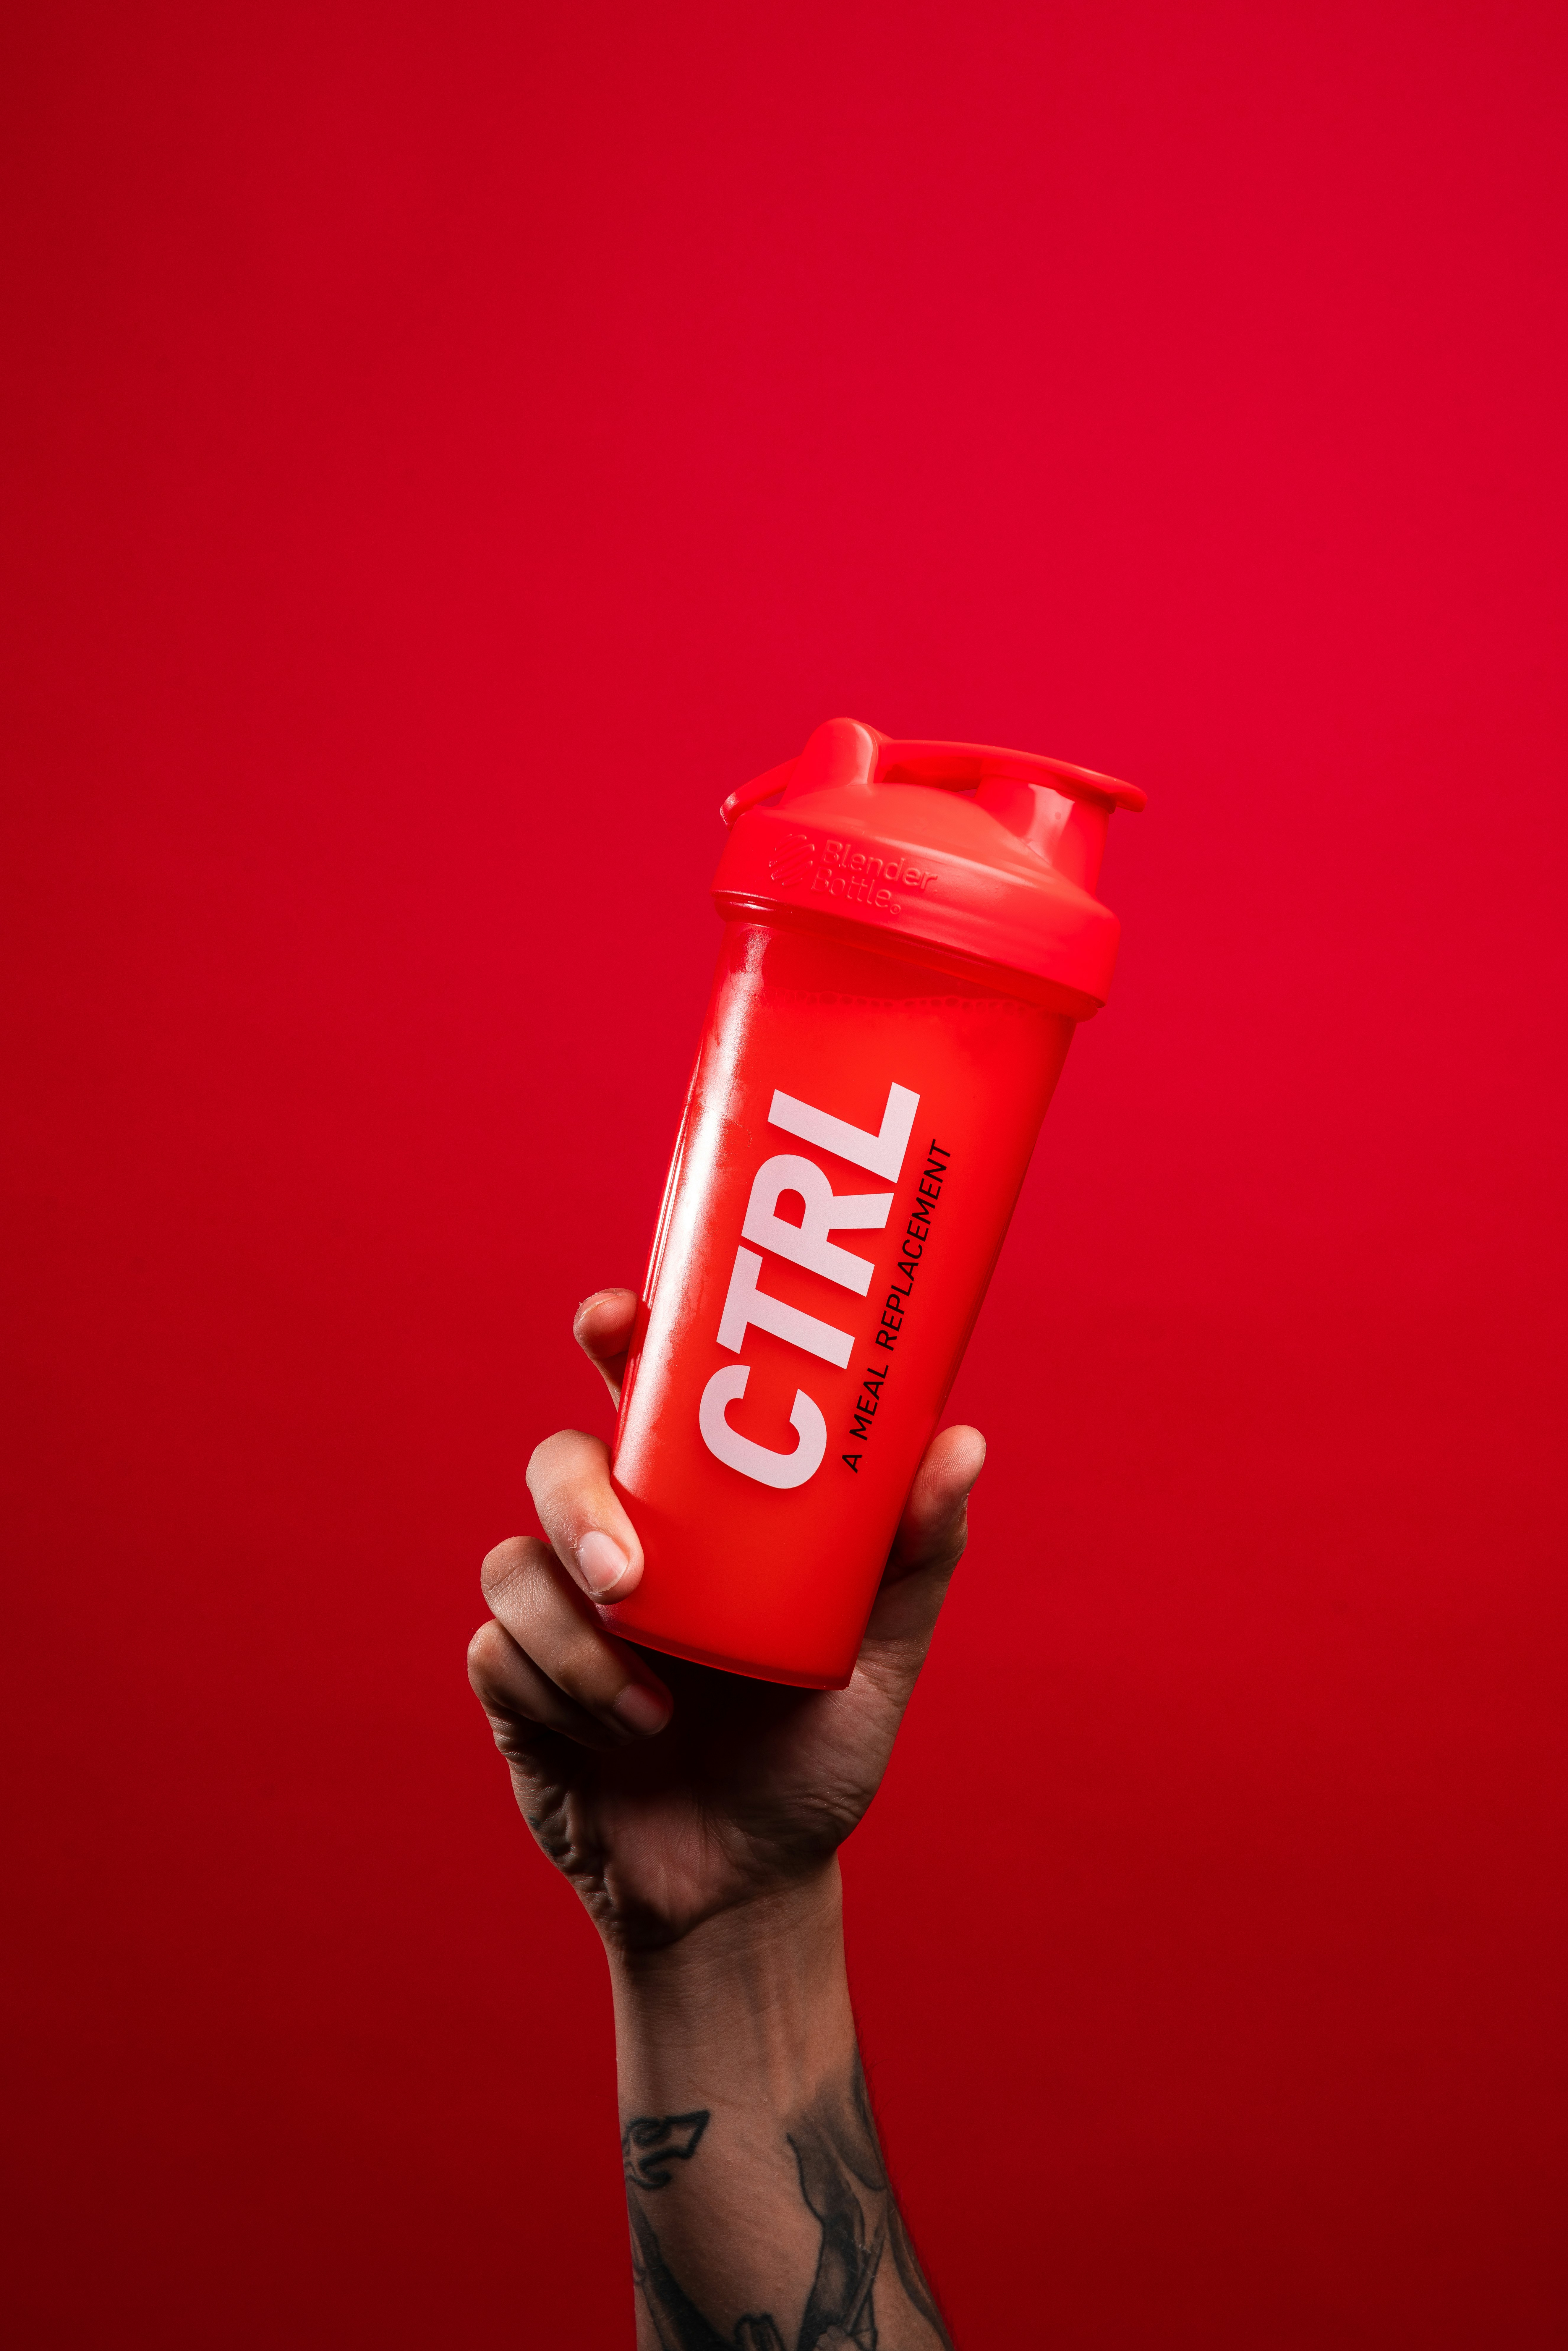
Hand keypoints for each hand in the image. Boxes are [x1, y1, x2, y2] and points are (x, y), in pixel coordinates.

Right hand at [468, 1286, 984, 1953]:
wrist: (750, 1880)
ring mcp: (558, 1613)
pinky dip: (563, 1693)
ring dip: (577, 1636)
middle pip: (556, 1464)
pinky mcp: (516, 1687)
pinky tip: (626, 1736)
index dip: (614, 1337)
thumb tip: (962, 1441)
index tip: (612, 1319)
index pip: (636, 1392)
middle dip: (576, 1499)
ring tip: (655, 1706)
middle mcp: (618, 1543)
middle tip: (629, 1569)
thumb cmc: (813, 1748)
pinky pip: (499, 1655)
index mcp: (690, 1511)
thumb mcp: (881, 1650)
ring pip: (515, 1565)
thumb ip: (919, 1552)